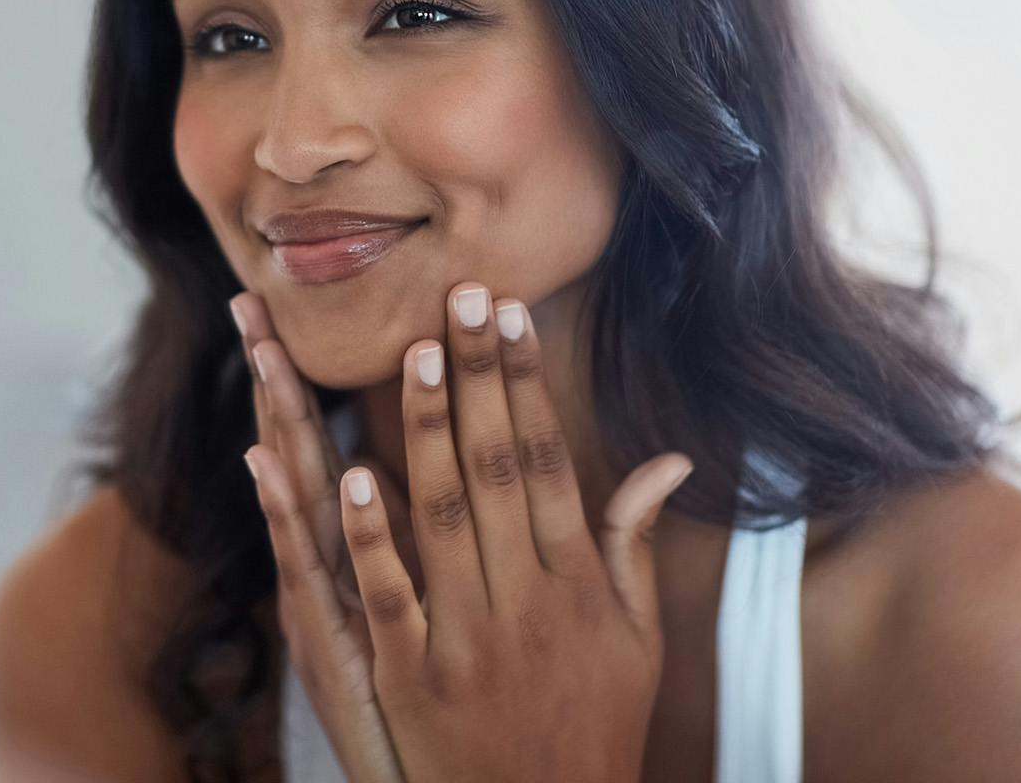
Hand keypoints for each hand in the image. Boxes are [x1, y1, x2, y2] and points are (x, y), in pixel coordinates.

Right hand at [231, 291, 412, 782]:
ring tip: (261, 354)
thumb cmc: (430, 713)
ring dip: (280, 422)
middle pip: (297, 455)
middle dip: (275, 378)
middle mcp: (324, 571)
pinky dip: (297, 517)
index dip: (302, 382)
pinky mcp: (328, 644)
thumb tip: (390, 477)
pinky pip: (311, 569)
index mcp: (351, 556)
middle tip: (248, 303)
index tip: (277, 314)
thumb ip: (417, 544)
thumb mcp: (417, 620)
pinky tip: (272, 464)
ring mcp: (321, 603)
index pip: (326, 447)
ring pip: (297, 497)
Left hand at [236, 282, 692, 782]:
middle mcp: (530, 603)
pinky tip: (353, 472)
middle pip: (498, 470)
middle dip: (480, 379)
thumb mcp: (637, 640)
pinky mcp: (412, 680)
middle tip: (460, 296)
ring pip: (445, 519)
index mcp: (580, 584)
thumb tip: (667, 462)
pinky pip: (389, 596)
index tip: (509, 316)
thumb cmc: (594, 725)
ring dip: (431, 434)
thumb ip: (633, 544)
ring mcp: (470, 641)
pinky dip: (371, 536)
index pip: (548, 461)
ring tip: (417, 355)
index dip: (527, 386)